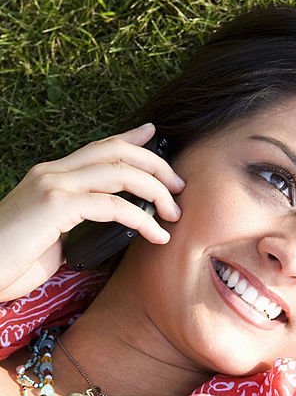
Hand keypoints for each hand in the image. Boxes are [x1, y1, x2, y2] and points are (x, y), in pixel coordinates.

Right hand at [0, 123, 184, 301]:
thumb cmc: (13, 261)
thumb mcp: (52, 235)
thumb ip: (76, 221)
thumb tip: (109, 226)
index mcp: (51, 175)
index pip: (99, 147)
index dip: (130, 137)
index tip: (155, 134)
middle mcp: (52, 172)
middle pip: (117, 152)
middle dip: (156, 165)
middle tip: (179, 186)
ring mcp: (53, 186)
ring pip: (121, 173)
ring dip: (156, 191)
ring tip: (174, 213)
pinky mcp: (56, 206)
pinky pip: (113, 206)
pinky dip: (142, 220)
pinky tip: (156, 235)